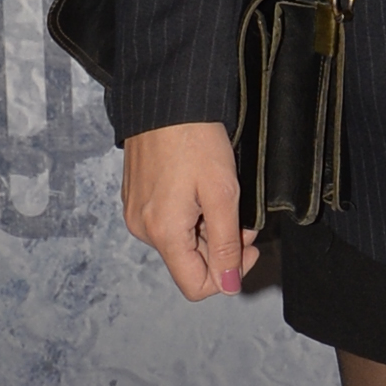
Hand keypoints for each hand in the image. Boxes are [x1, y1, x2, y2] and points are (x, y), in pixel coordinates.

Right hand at [122, 121, 256, 298]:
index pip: (196, 286)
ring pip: (182, 242)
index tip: (248, 246)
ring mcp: (136, 213)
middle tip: (240, 212)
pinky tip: (202, 187)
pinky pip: (169, 222)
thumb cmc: (194, 139)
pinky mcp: (136, 197)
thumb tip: (228, 285)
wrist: (167, 99)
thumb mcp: (223, 194)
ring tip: (220, 193)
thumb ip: (226, 244)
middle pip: (190, 263)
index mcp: (163, 233)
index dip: (229, 274)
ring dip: (208, 228)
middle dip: (222, 245)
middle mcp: (143, 229)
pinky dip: (192, 214)